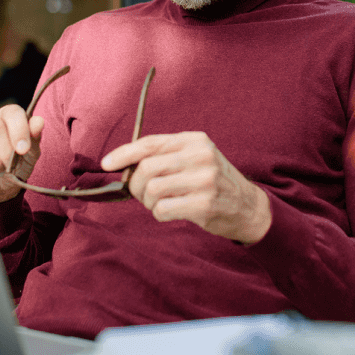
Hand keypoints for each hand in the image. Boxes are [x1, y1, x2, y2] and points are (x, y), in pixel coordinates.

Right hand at [0, 104, 43, 208]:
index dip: (19, 131)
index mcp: (5, 116)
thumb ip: (34, 136)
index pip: (12, 112)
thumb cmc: (16, 166)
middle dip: (5, 150)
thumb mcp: (30, 154)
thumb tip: (39, 121)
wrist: (0, 189)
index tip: (23, 150)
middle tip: (9, 163)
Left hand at [101, 132, 271, 243]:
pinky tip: (171, 212)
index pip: (150, 143)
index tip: (107, 164)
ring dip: (148, 202)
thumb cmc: (211, 181)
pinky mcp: (204, 205)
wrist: (247, 206)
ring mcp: (204, 181)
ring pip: (152, 190)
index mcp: (194, 140)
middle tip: (144, 194)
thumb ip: (164, 157)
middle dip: (137, 185)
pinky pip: (162, 210)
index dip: (124, 154)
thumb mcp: (195, 158)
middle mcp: (200, 156)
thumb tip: (122, 166)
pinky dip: (159, 214)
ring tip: (160, 203)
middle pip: (146, 169)